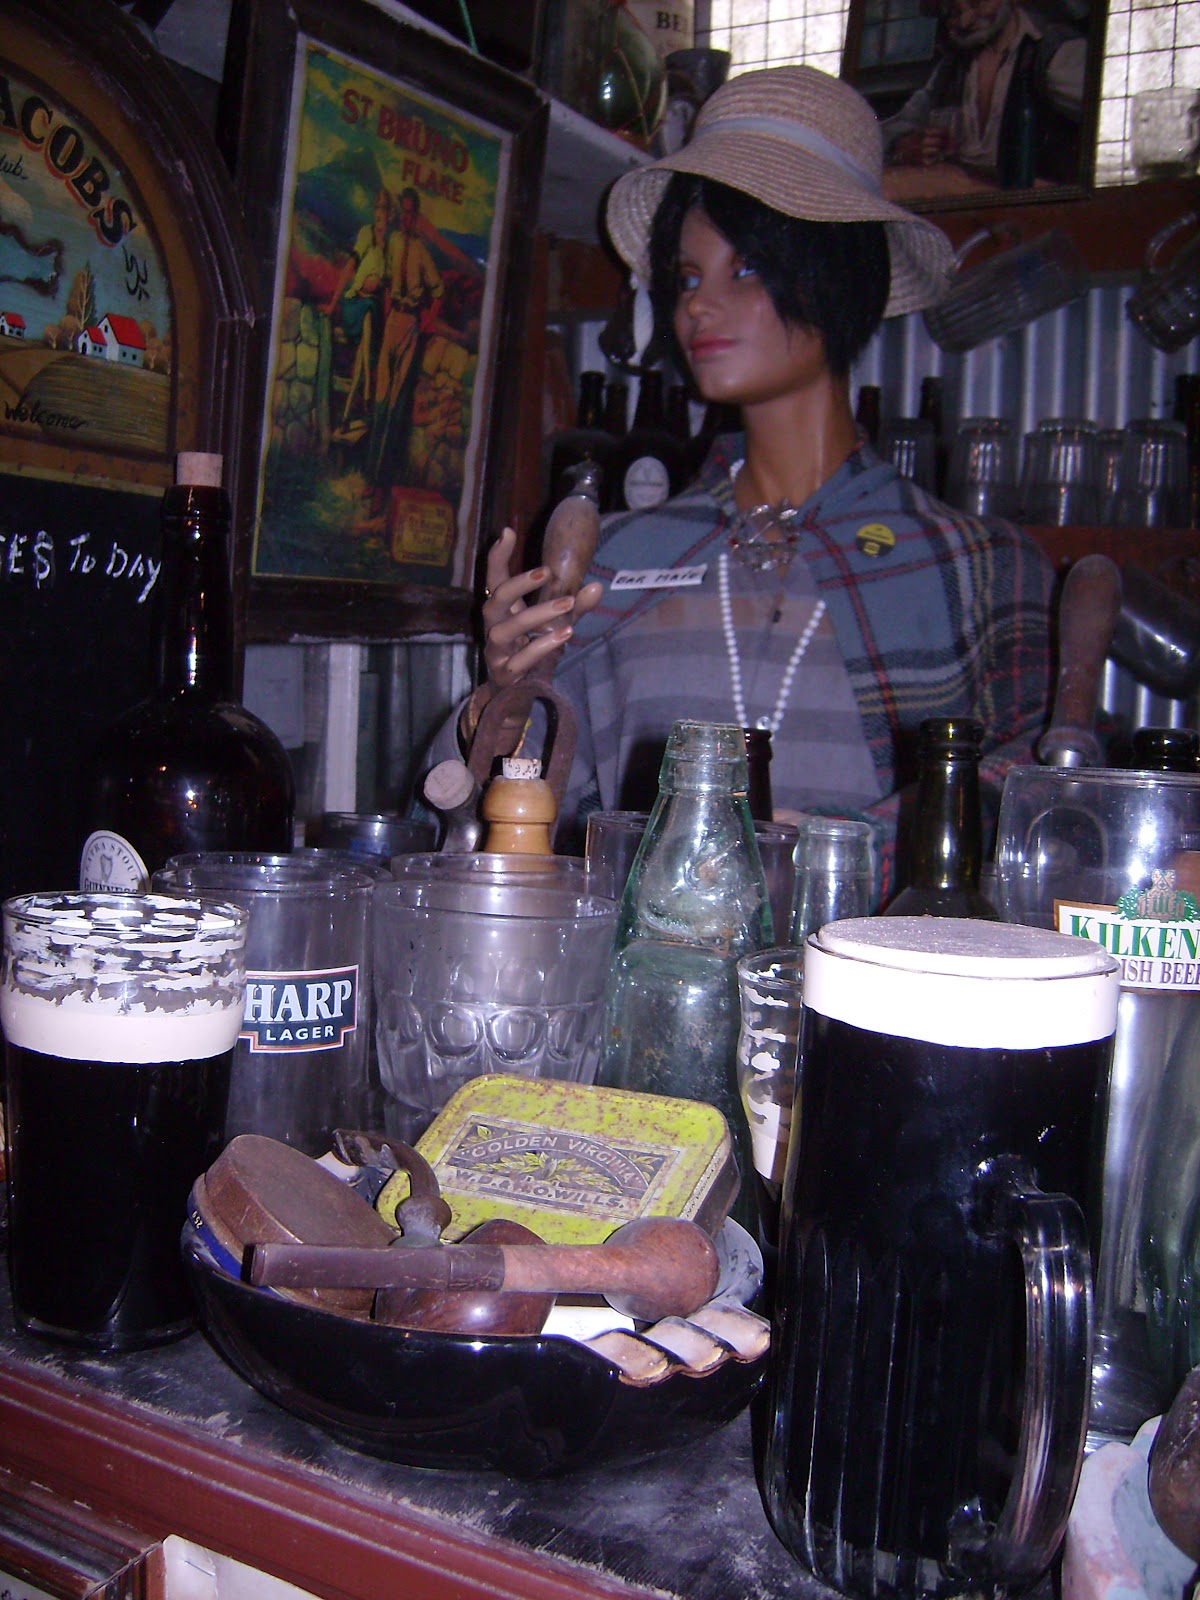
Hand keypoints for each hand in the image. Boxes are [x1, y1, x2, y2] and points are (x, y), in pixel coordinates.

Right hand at [479, 526, 602, 691]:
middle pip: (494, 599)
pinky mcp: (505, 674)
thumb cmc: (533, 649)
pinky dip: (543, 646)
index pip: (494, 579)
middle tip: (548, 571)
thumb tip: (597, 586)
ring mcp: (497, 651)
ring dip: (537, 614)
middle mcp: (494, 627)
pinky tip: (566, 634)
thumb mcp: (555, 623)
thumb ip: (572, 605)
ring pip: (507, 629)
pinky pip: (521, 659)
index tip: (507, 532)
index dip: (497, 557)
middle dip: (519, 584)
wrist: (518, 693)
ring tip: (567, 604)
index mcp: (503, 610)